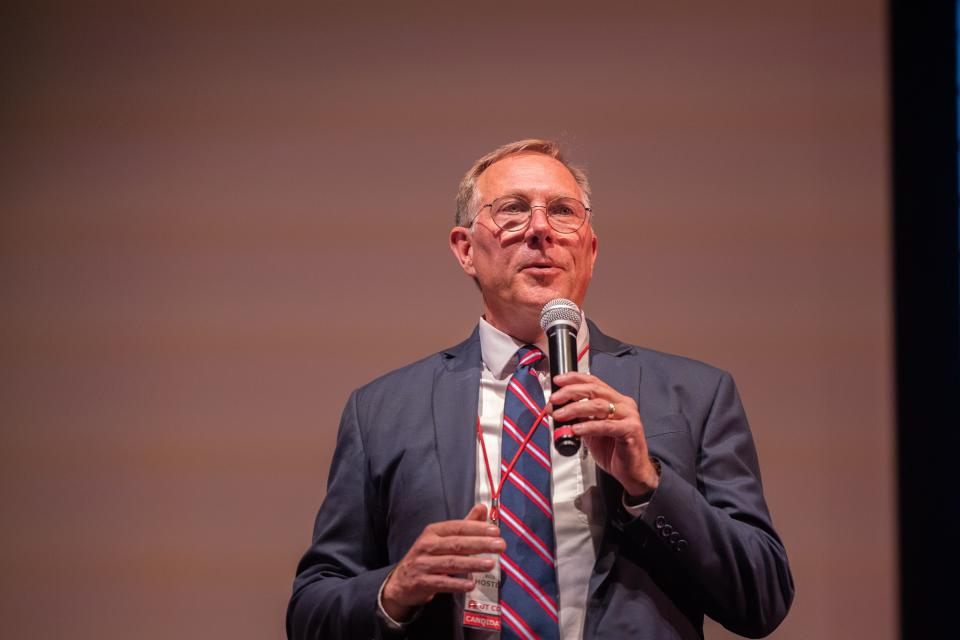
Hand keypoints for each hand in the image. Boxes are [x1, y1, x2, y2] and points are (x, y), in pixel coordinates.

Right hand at [381, 504, 504, 621]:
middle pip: (456, 543)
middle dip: (480, 544)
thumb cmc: (428, 557)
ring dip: (472, 563)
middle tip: (500, 546)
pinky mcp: (421, 582)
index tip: (496, 531)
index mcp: (433, 531)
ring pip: (450, 562)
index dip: (477, 528)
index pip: (458, 527)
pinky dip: (456, 584)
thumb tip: (482, 508)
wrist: (402, 581)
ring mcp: (423, 564)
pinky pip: (441, 582)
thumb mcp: (442, 538)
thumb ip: (465, 525)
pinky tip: (471, 584)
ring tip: (490, 564)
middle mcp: (427, 545)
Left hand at [550, 372, 659, 497]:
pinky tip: (576, 429)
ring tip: (560, 415)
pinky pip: (606, 426)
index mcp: (615, 400)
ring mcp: (629, 416)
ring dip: (575, 409)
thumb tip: (557, 410)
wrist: (632, 472)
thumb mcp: (591, 431)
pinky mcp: (631, 430)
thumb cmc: (614, 451)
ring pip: (599, 405)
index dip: (574, 379)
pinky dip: (588, 426)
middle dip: (571, 392)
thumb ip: (578, 419)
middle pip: (594, 390)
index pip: (594, 382)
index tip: (558, 381)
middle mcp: (624, 404)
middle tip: (555, 399)